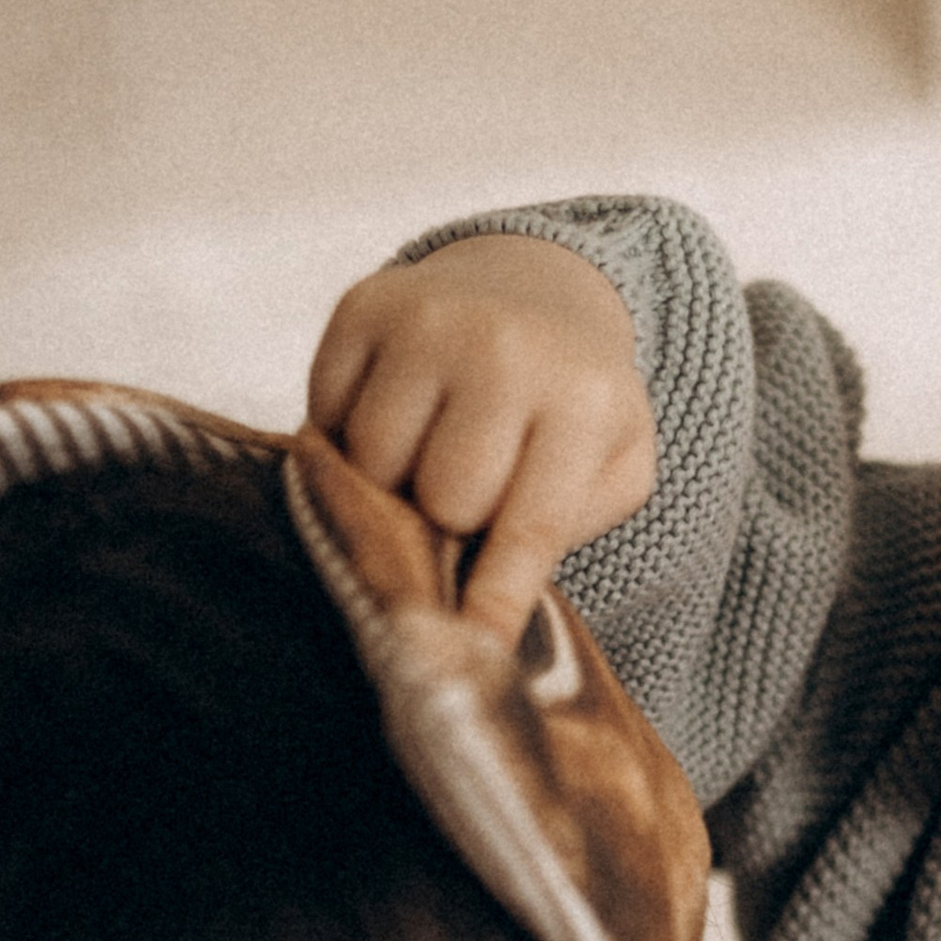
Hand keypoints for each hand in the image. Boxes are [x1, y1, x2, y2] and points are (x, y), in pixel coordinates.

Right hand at [307, 234, 656, 638]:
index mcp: (584, 401)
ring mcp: (428, 320)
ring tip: (430, 447)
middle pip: (441, 501)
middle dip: (450, 516)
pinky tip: (397, 409)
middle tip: (465, 491)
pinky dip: (349, 429)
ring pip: (373, 463)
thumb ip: (568, 528)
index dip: (494, 599)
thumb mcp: (614, 463)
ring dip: (394, 478)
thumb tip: (487, 606)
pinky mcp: (363, 304)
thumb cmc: (572, 401)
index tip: (473, 653)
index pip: (529, 527)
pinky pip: (326, 413)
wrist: (534, 288)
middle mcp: (504, 350)